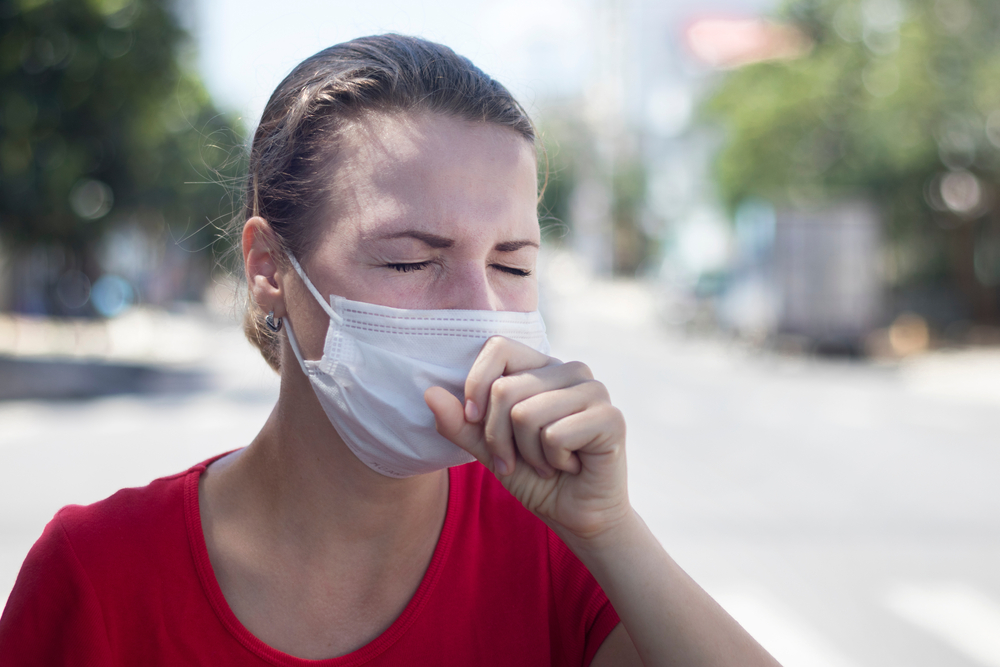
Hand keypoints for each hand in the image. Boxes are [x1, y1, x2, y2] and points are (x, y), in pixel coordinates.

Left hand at [424, 336, 629, 543]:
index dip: (476, 385)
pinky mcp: (611, 418)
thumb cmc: (535, 476)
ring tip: (549, 463)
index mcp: (542, 367)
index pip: (497, 348)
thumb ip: (460, 423)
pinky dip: (552, 462)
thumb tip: (429, 393)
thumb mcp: (488, 449)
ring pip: (526, 413)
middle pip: (505, 389)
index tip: (474, 421)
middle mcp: (571, 370)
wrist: (576, 515)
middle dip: (498, 438)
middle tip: (517, 460)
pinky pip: (555, 435)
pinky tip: (571, 466)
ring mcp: (595, 391)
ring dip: (527, 454)